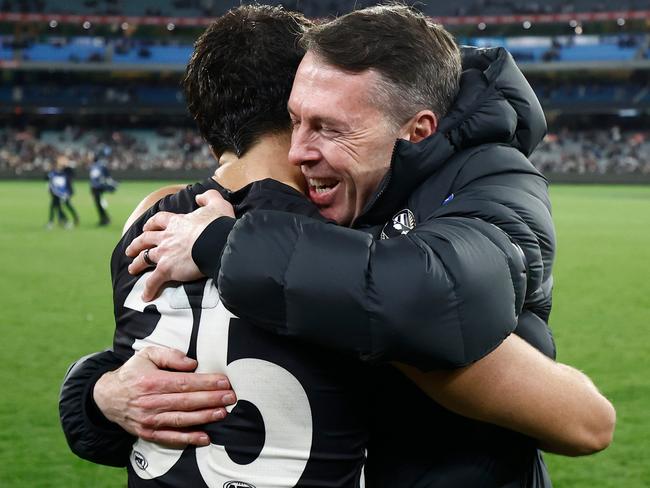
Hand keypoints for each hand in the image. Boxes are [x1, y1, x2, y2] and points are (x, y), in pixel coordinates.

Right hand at [93, 346, 235, 447]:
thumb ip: (170, 356)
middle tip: (230, 397)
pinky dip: (188, 439)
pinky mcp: (148, 433)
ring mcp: (149, 420)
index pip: (184, 383)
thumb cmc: (133, 373)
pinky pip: (170, 438)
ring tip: (222, 413)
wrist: (107, 397)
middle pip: (186, 401)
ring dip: (204, 417)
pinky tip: (205, 437)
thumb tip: (192, 363)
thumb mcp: (147, 355)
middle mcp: (150, 402)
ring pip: (182, 419)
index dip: (206, 382)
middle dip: (211, 399)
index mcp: (152, 382)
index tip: (224, 382)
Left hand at [126, 190, 234, 300]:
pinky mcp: (166, 269)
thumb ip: (208, 197)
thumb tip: (199, 197)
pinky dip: (149, 289)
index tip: (147, 227)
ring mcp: (164, 253)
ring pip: (145, 258)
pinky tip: (145, 296)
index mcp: (176, 222)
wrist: (216, 242)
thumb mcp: (216, 204)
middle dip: (136, 244)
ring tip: (132, 269)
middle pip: (145, 239)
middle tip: (130, 250)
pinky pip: (153, 281)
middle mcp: (166, 237)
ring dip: (137, 264)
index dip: (151, 224)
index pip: (158, 220)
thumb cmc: (218, 225)